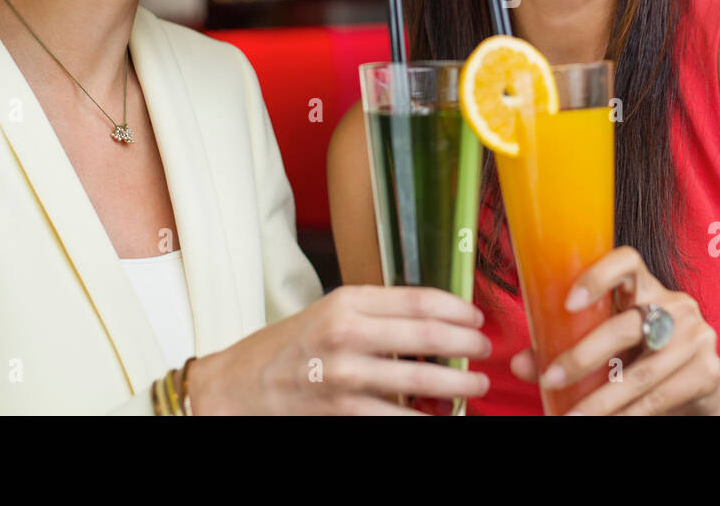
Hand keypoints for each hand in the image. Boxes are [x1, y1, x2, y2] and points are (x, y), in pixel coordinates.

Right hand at [186, 285, 490, 414]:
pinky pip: (400, 418)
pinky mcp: (343, 413)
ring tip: (474, 386)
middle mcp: (348, 334)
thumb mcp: (327, 312)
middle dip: (467, 345)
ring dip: (458, 385)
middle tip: (484, 351)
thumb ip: (375, 312)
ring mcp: (346, 377)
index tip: (476, 318)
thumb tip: (430, 319)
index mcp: (347, 302)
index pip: (420, 299)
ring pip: (422, 379)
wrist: (235, 388)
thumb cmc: (285, 349)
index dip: (457, 309)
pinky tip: (441, 417)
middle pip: (429, 335)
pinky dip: (427, 419)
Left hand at [509, 246, 719, 414]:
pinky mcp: (706, 371)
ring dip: (601, 400)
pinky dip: (628, 415)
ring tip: (571, 417)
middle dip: (583, 357)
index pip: (628, 261)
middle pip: (627, 326)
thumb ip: (566, 347)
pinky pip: (659, 396)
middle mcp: (675, 305)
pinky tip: (606, 423)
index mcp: (646, 287)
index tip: (568, 303)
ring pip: (641, 372)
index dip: (599, 275)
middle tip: (550, 379)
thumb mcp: (610, 346)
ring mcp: (696, 336)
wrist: (703, 385)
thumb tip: (520, 364)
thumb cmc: (642, 356)